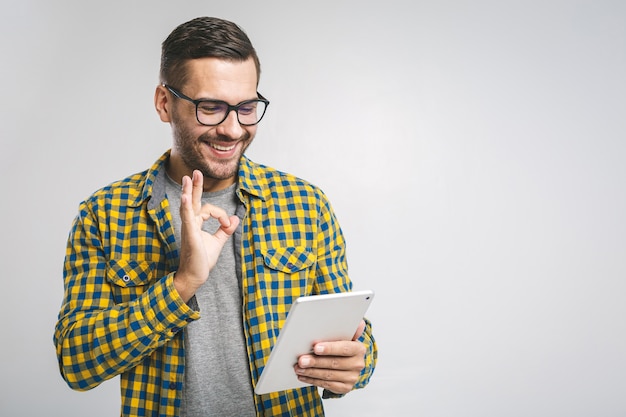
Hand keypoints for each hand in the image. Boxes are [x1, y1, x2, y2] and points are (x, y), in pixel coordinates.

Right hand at [174, 170, 239, 301]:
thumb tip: (236, 218)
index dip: (221, 214)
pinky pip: (187, 218)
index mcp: (196, 224)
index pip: (208, 210)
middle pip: (193, 201)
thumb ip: (225, 229)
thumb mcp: (217, 242)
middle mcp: (190, 224)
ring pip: (188, 206)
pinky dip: (186, 207)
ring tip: (188, 178)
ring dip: (189, 192)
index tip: (228, 224)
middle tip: (196, 172)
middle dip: (195, 186)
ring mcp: (188, 228)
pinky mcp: (189, 235)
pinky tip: (186, 197)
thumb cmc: (202, 260)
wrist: (195, 276)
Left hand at [294, 320, 366, 393]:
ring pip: (328, 375)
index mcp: (359, 349)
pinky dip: (313, 380)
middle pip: (334, 363)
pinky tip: (303, 376)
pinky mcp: (345, 388)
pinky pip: (326, 385)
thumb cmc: (343, 347)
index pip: (344, 348)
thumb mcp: (346, 336)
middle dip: (315, 361)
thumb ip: (349, 329)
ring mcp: (352, 377)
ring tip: (299, 367)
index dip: (330, 348)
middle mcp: (358, 364)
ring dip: (311, 372)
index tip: (315, 347)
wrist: (348, 365)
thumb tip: (359, 323)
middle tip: (301, 359)